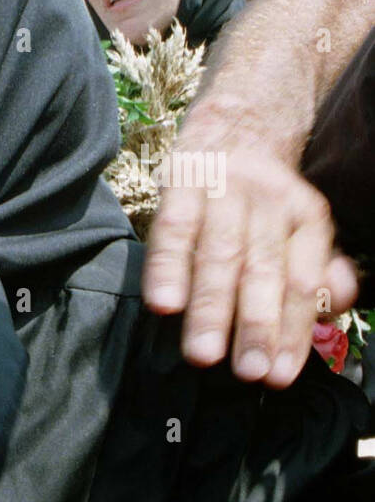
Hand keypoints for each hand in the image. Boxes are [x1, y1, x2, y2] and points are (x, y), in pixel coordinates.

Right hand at [144, 106, 358, 387]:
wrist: (235, 125)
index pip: (303, 280)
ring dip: (211, 306)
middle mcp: (268, 203)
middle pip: (262, 269)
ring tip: (202, 355)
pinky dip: (166, 269)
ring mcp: (222, 191)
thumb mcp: (304, 227)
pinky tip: (163, 306)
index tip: (277, 376)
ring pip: (219, 254)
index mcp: (305, 217)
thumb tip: (339, 308)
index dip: (292, 330)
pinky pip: (173, 230)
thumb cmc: (264, 200)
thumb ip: (322, 270)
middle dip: (256, 323)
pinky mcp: (180, 184)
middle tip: (248, 372)